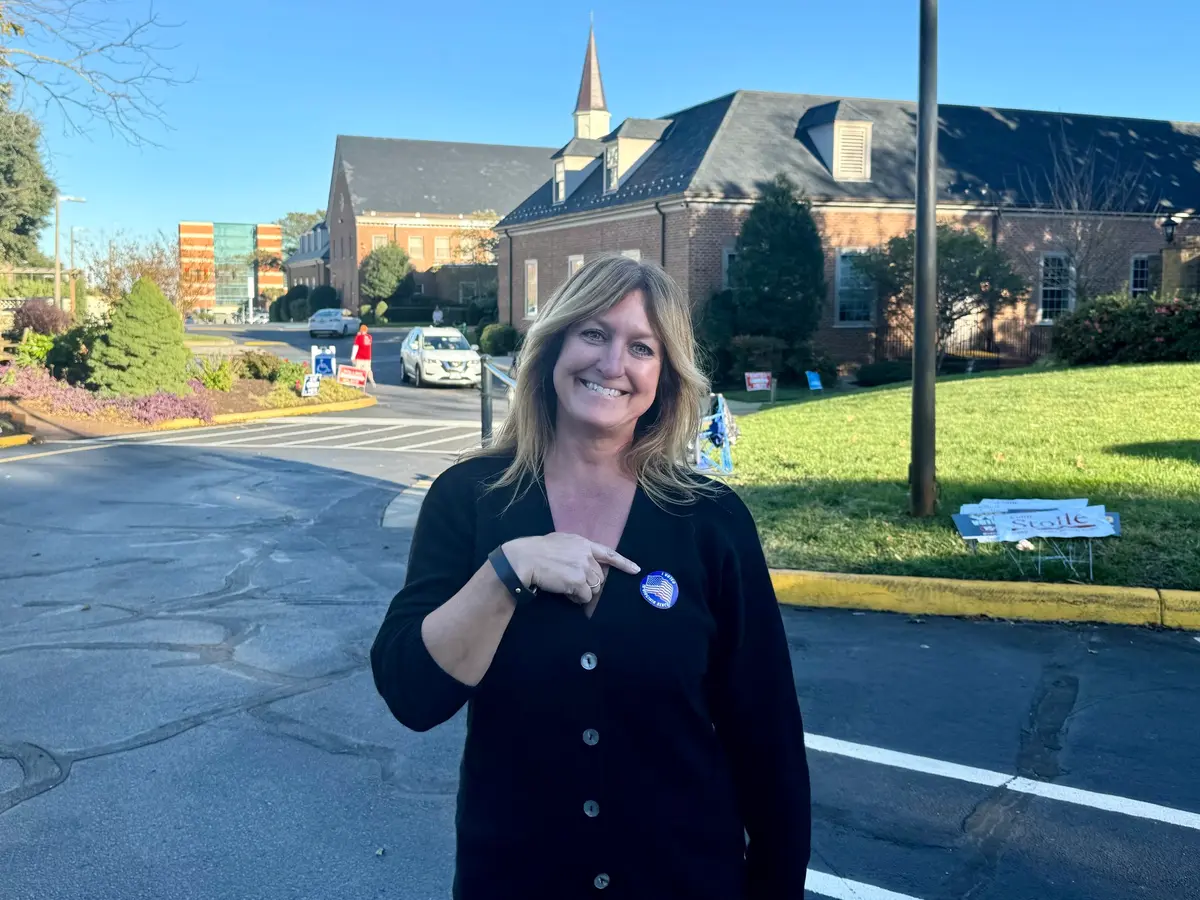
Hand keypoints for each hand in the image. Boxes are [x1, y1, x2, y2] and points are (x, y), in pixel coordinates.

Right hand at [502, 533, 639, 604]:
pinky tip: (565, 592)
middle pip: (599, 576)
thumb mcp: (559, 542)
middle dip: (589, 583)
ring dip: (582, 591)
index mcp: (582, 543)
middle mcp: (586, 554)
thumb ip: (575, 549)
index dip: (623, 563)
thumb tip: (582, 561)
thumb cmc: (536, 551)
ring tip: (566, 587)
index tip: (635, 570)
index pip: (608, 553)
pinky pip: (585, 597)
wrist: (525, 559)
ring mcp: (584, 568)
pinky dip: (576, 598)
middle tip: (572, 583)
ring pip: (593, 588)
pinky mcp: (578, 581)